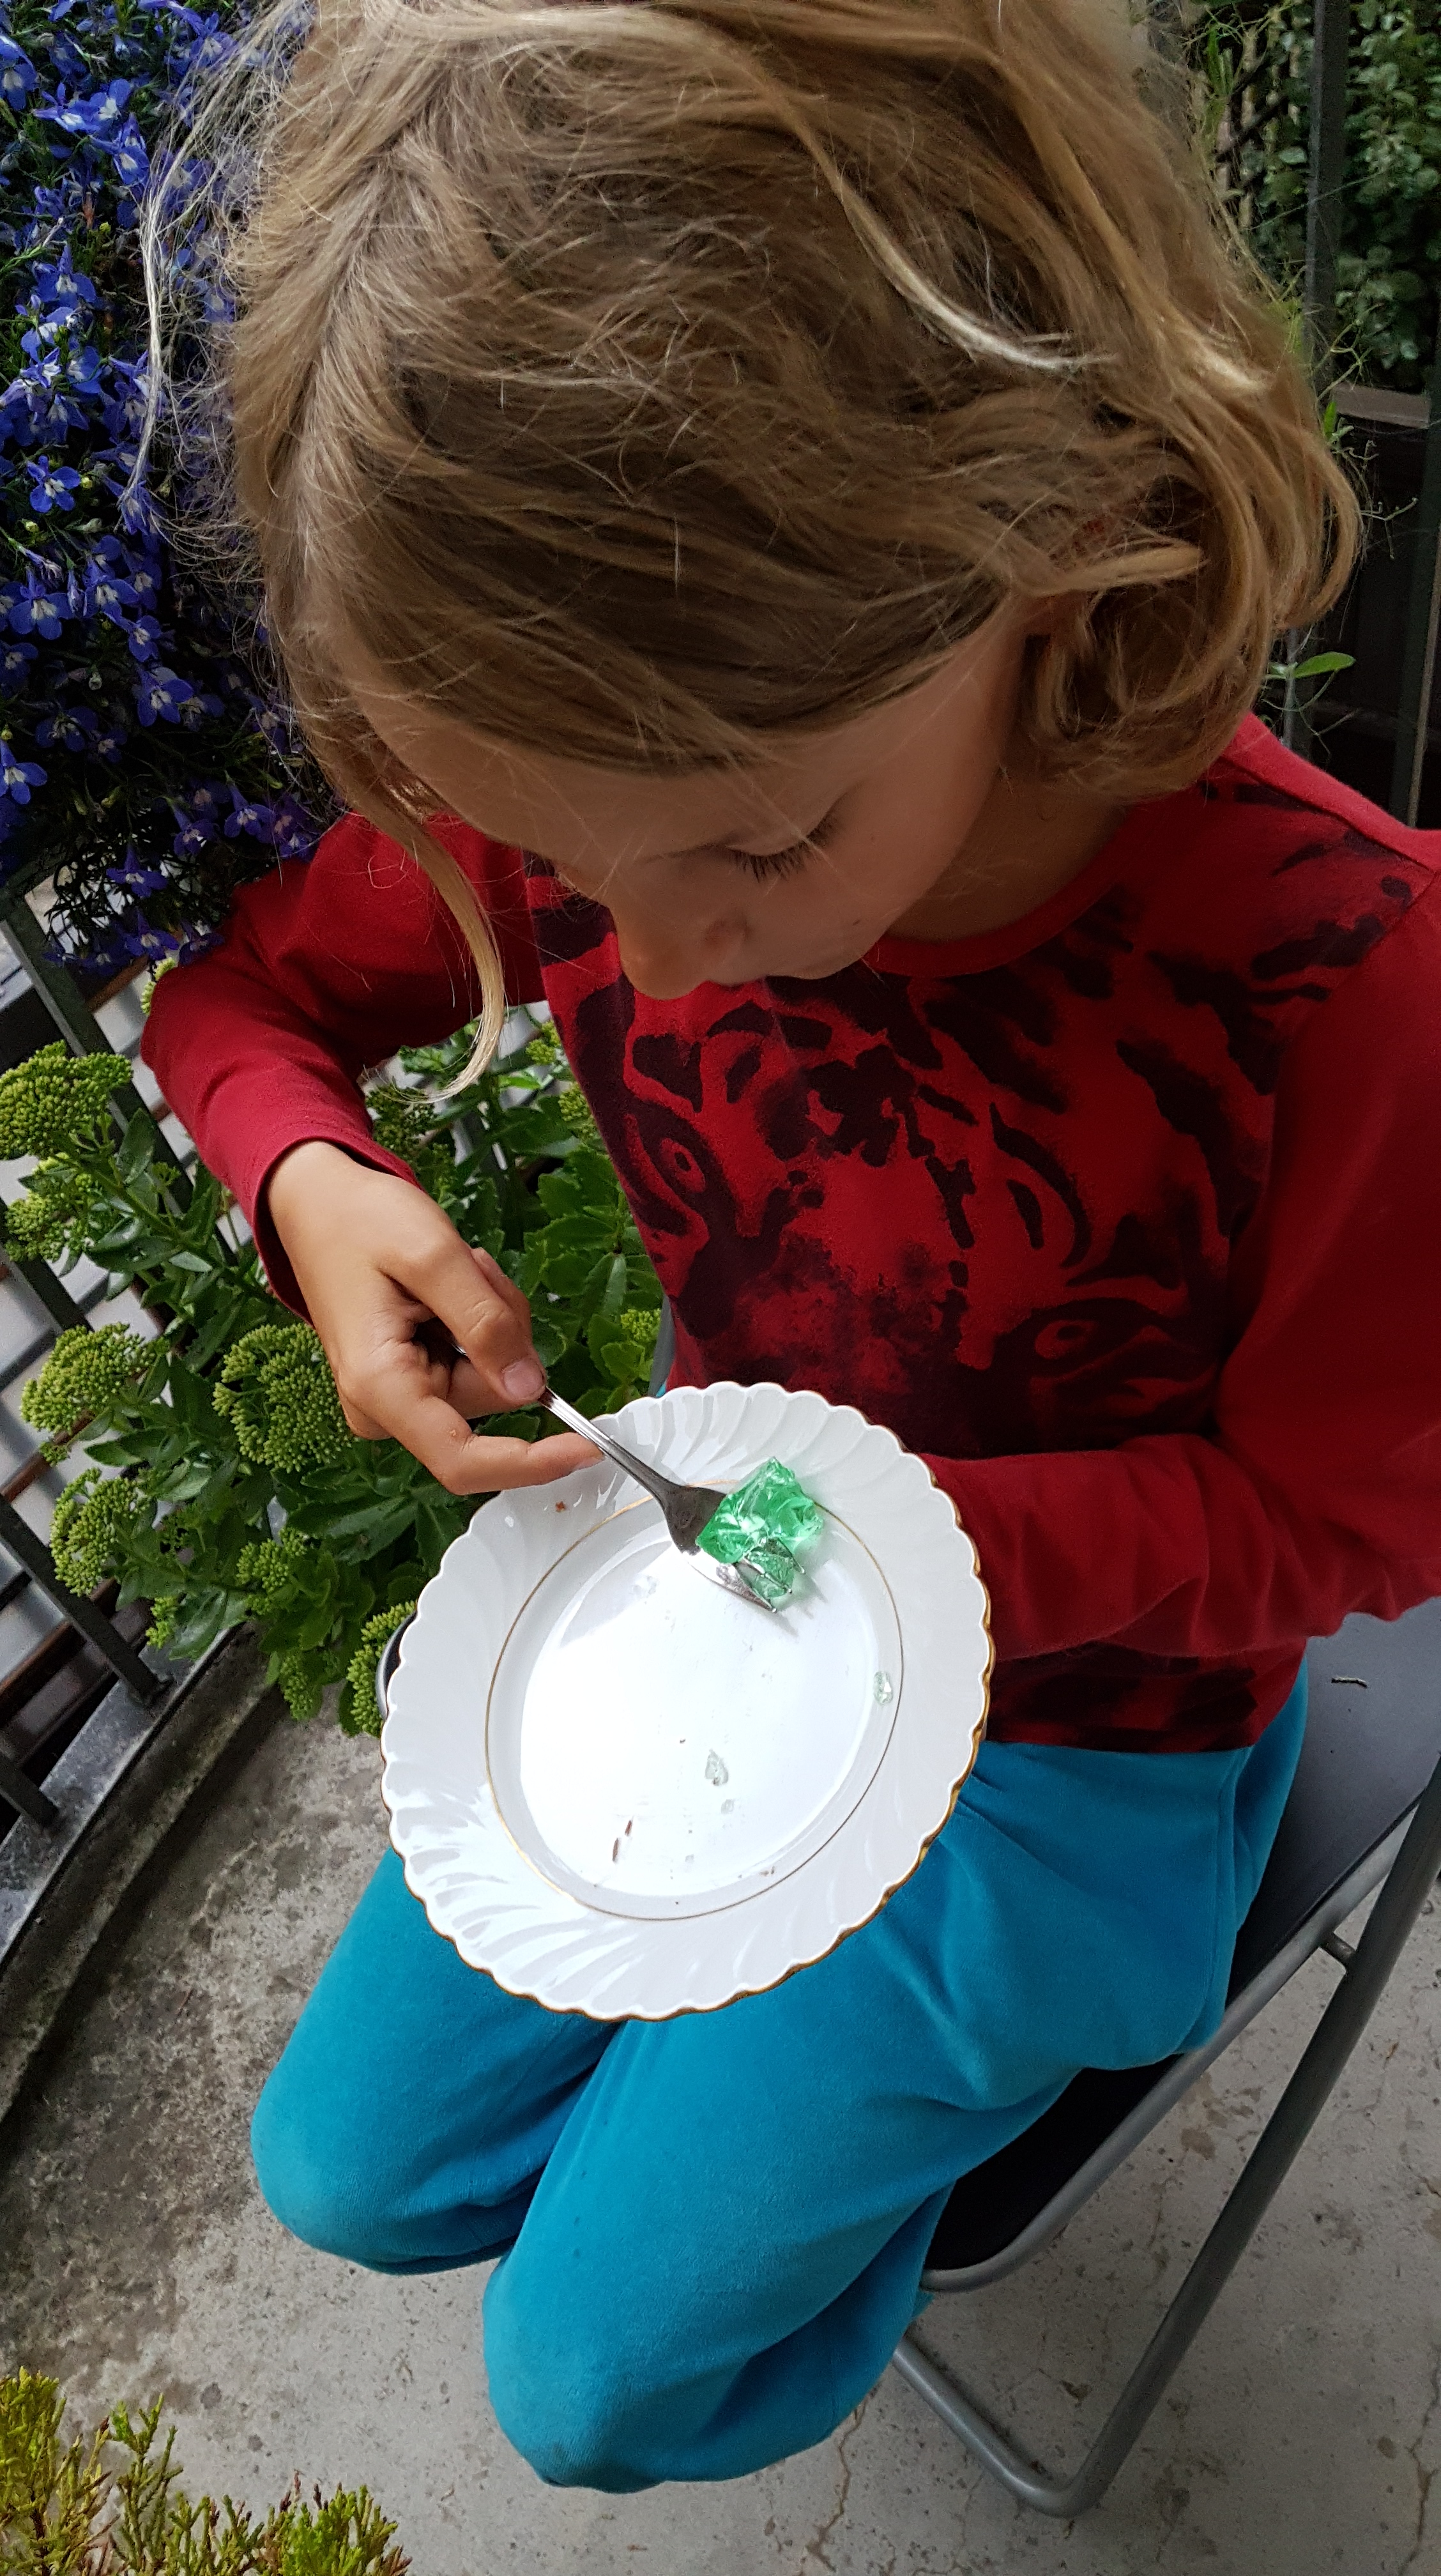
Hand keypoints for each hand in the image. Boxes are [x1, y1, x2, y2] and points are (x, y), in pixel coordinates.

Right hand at [266, 1141, 597, 1493]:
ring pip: (492, 1379)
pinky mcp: (415, 1383)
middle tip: (474, 1273)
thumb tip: (528, 1389)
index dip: (530, 1464)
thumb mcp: (433, 1255)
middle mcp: (384, 1409)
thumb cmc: (360, 1223)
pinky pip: (478, 1366)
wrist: (320, 1207)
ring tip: (455, 1274)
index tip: (585, 1449)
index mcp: (378, 1386)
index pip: (461, 1460)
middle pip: (490, 1400)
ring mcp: (399, 1399)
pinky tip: (449, 1289)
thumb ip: (485, 1323)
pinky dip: (482, 1324)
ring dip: (494, 1321)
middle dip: (504, 1333)